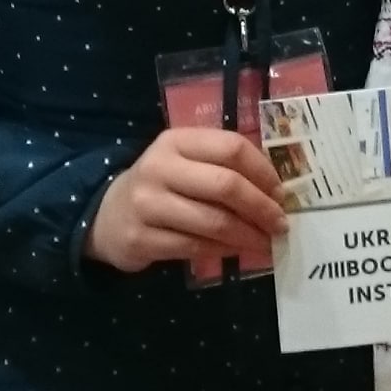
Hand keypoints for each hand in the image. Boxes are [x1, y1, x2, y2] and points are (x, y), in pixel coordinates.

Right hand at [89, 128, 287, 273]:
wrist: (109, 215)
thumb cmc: (162, 185)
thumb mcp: (186, 162)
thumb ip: (223, 166)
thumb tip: (277, 192)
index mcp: (176, 140)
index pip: (231, 147)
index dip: (264, 171)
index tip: (282, 192)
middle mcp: (159, 167)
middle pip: (225, 185)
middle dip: (261, 207)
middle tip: (281, 223)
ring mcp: (148, 204)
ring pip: (213, 221)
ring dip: (248, 235)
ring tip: (267, 242)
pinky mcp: (142, 238)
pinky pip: (195, 247)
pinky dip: (224, 250)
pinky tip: (238, 250)